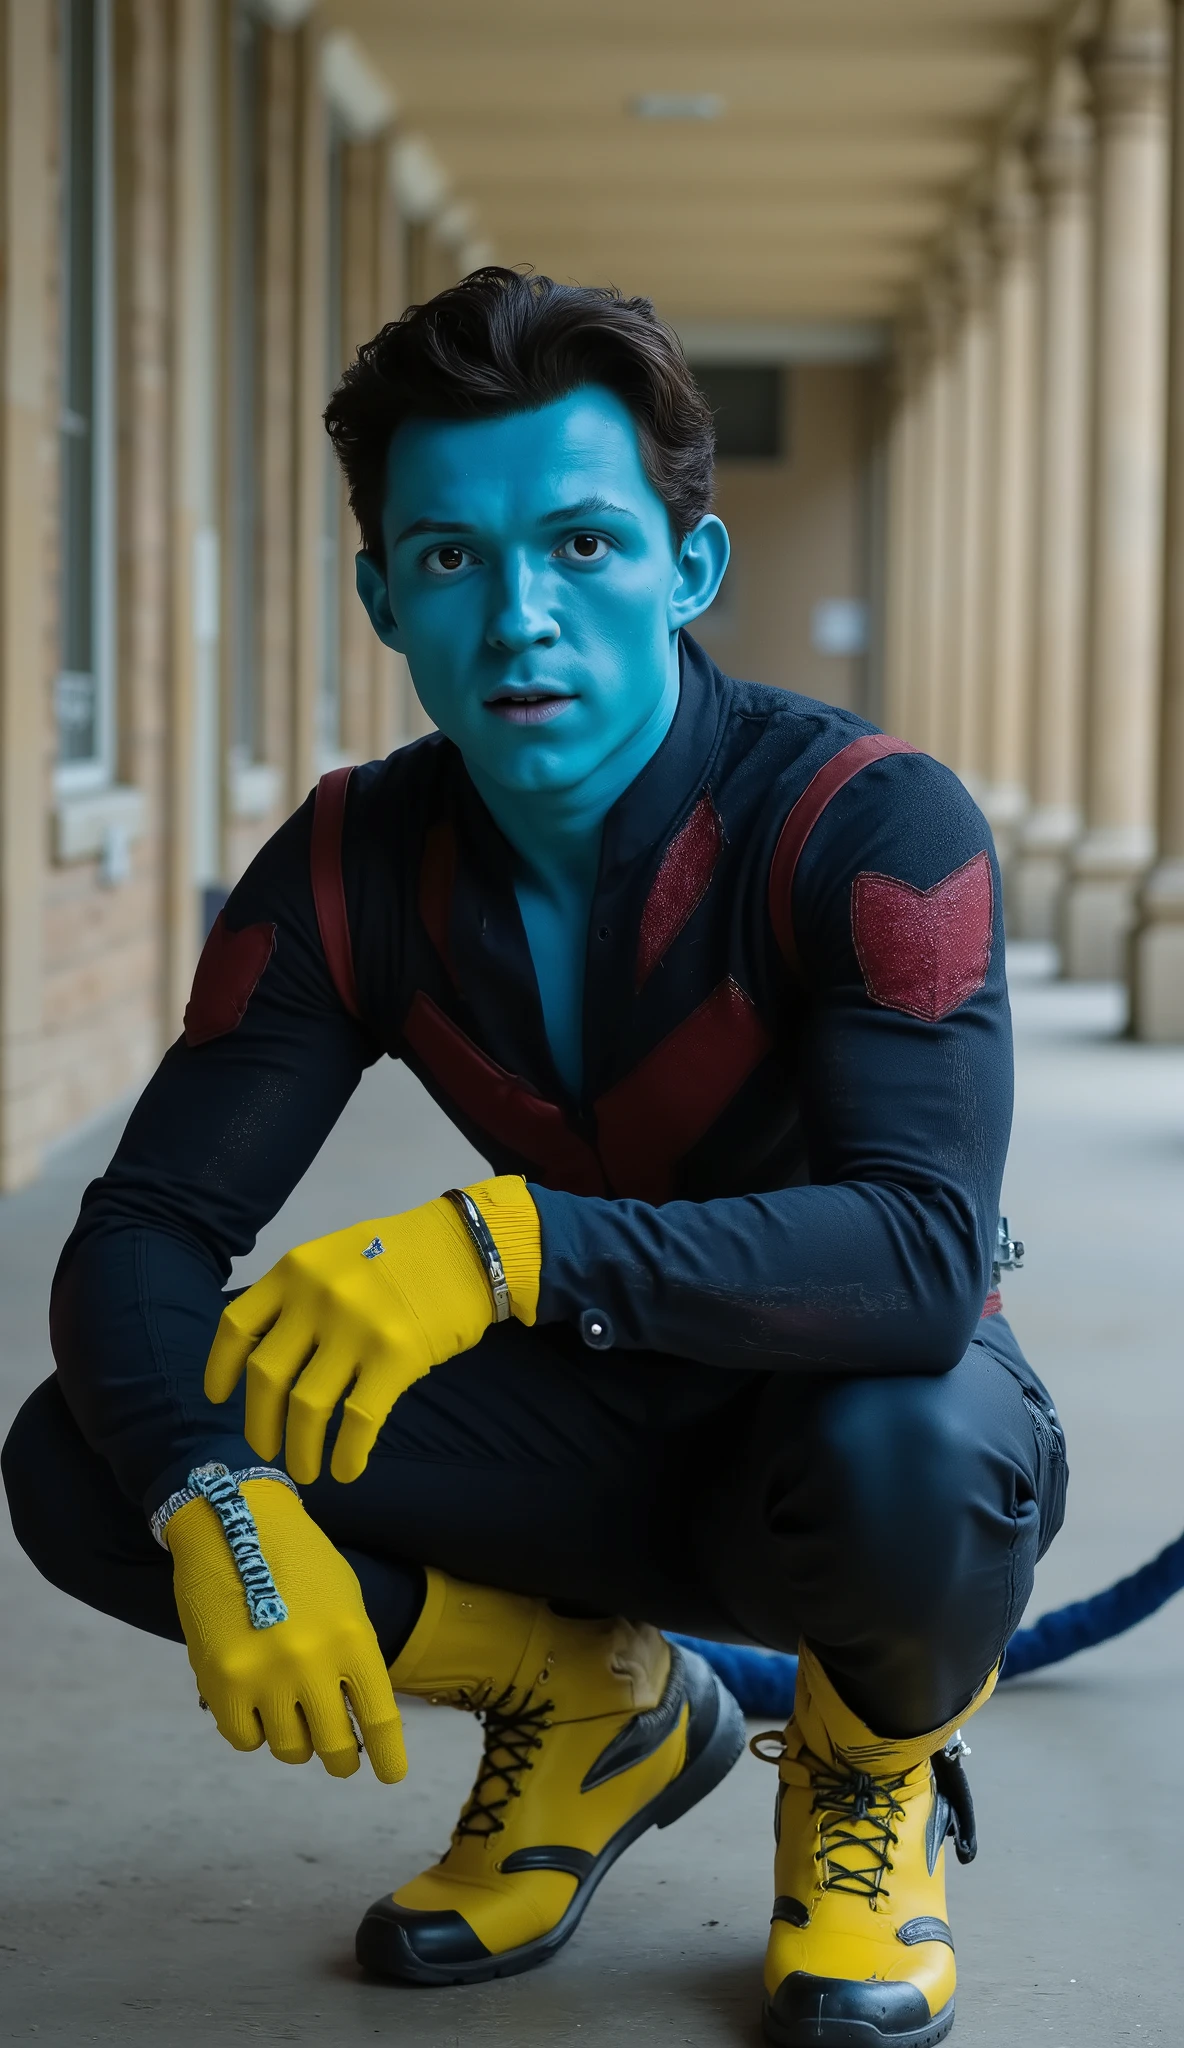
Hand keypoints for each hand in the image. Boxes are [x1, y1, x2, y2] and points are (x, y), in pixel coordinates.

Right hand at [167, 1479, 406, 1778]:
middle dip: (342, 1759)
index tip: (391, 1776)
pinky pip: (245, 1739)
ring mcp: (264, 1676)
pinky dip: (255, 1732)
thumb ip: (353, 1656)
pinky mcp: (221, 1682)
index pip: (378, 1718)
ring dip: (296, 1742)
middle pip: (335, 1746)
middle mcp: (312, 1663)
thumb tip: (357, 1716)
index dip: (388, 1756)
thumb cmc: (298, 1560)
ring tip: (292, 1718)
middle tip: (340, 1758)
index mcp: (352, 1638)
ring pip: (289, 1749)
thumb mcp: (344, 1601)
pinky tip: (257, 1708)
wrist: (233, 1522)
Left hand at [204, 1176, 539, 1483]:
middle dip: (260, 1425)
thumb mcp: (335, 1256)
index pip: (238, 1327)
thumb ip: (300, 1294)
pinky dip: (347, 1455)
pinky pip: (358, 1421)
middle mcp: (316, 1298)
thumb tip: (268, 1352)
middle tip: (266, 1449)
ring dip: (300, 1451)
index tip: (219, 1398)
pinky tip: (347, 1470)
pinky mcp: (396, 1358)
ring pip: (306, 1409)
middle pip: (267, 1377)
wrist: (470, 1247)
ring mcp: (355, 1328)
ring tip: (304, 1470)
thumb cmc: (402, 1253)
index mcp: (295, 1270)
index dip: (222, 1369)